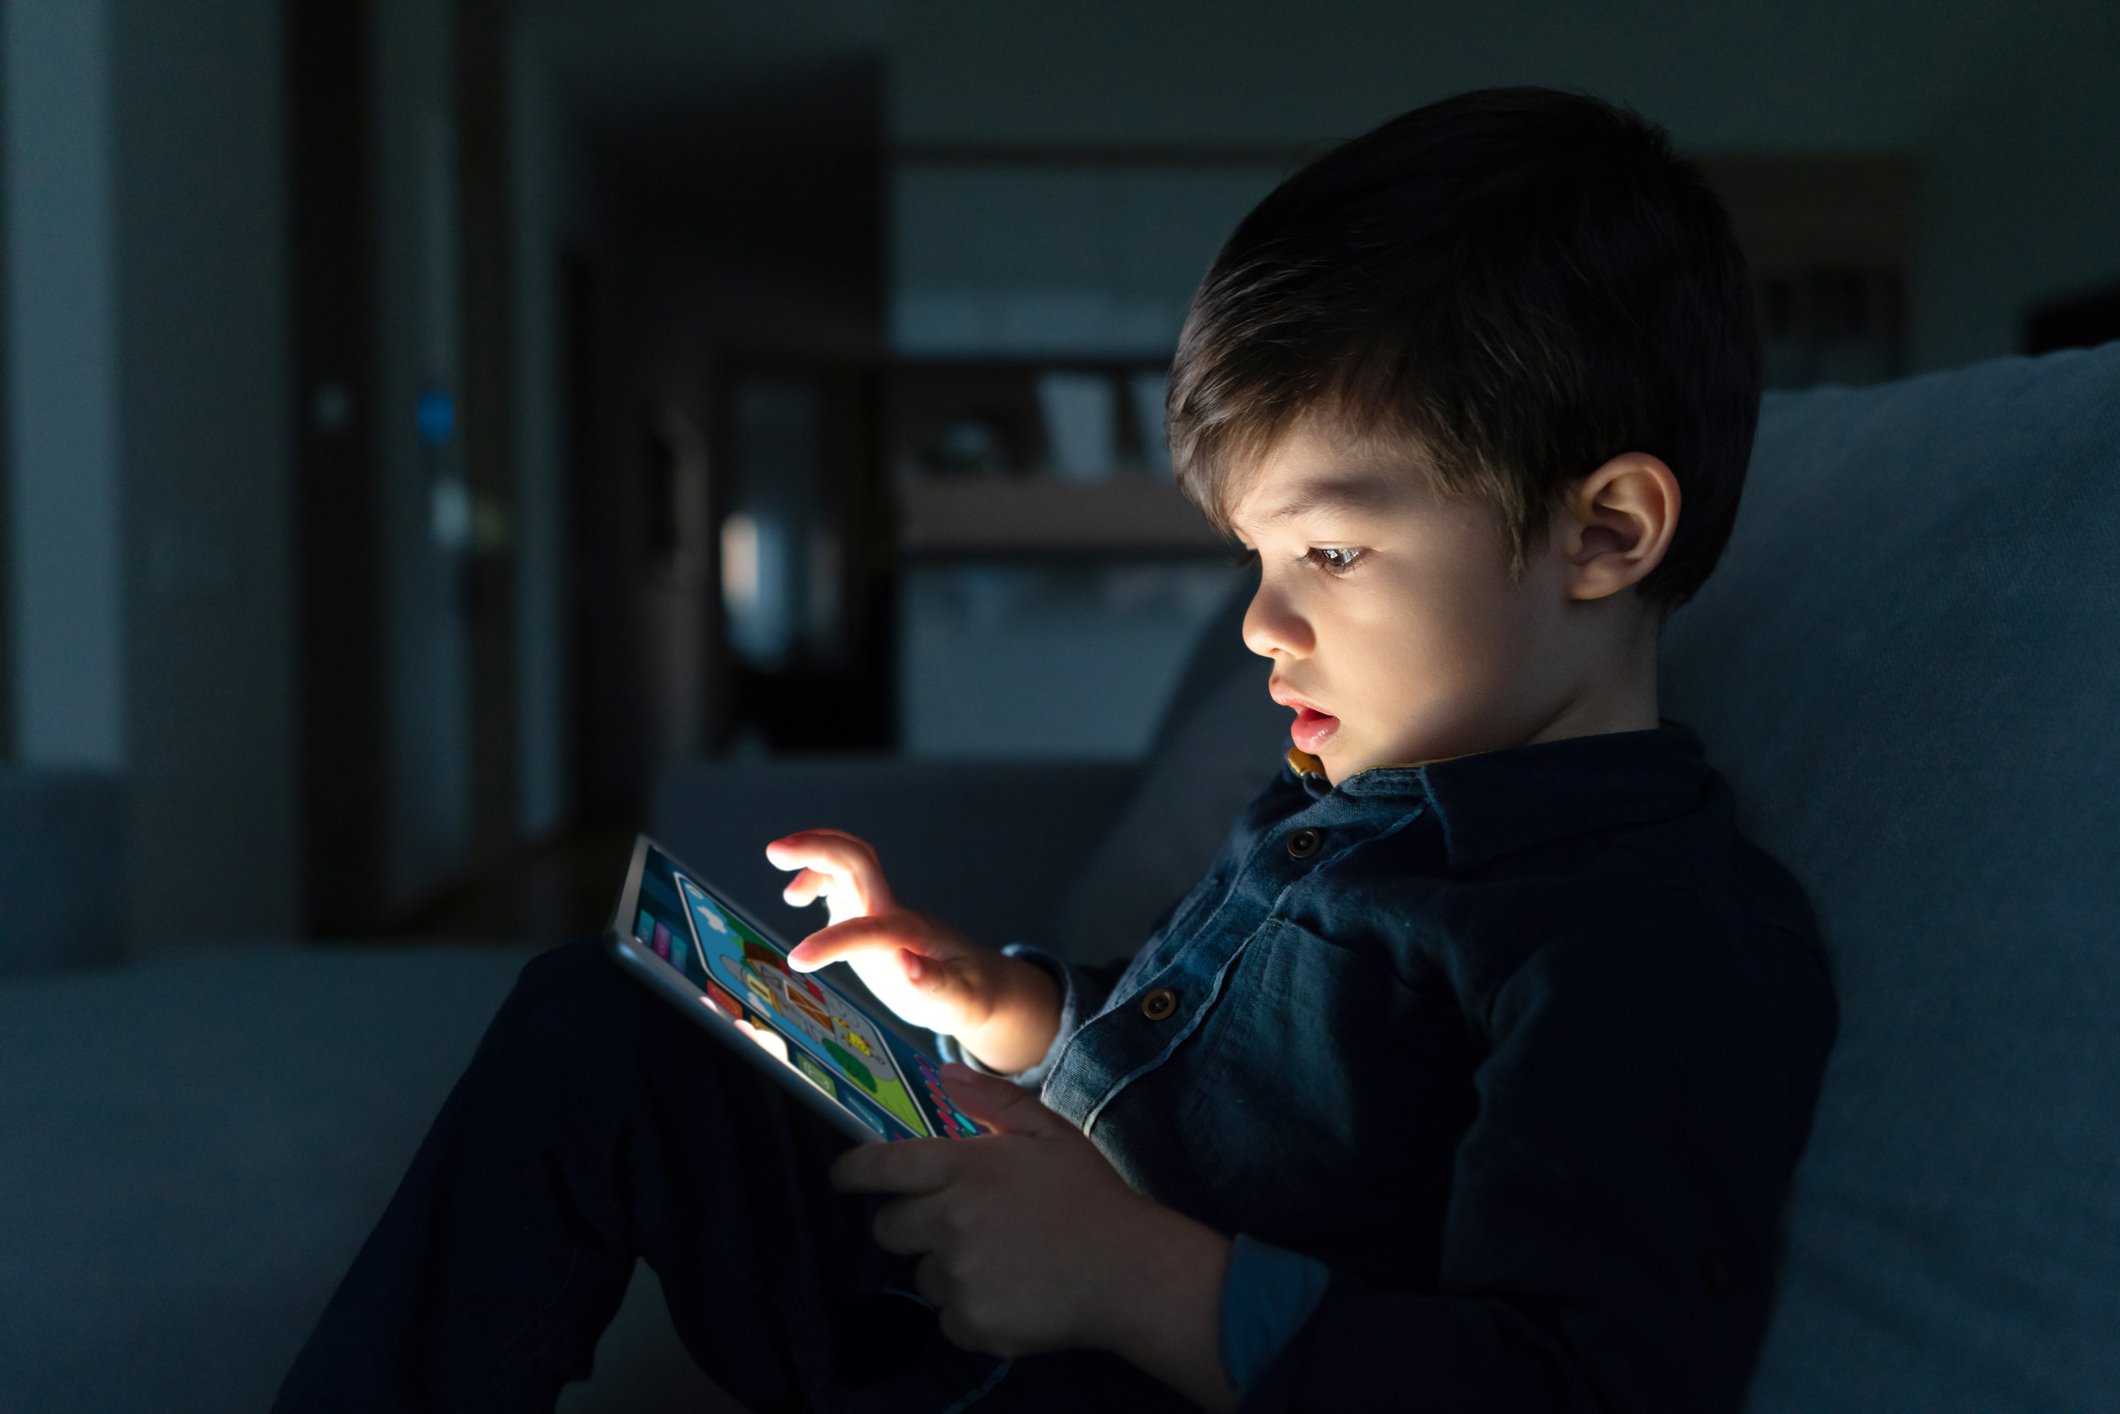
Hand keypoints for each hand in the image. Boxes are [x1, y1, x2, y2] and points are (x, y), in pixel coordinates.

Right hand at [764, 828, 995, 1036]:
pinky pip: (840, 881)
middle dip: (817, 848)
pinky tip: (797, 896)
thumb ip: (935, 983)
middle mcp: (890, 912)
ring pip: (847, 863)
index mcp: (909, 933)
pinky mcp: (868, 916)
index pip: (867, 927)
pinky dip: (814, 876)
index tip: (798, 960)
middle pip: (856, 861)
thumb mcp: (959, 998)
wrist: (974, 985)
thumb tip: (907, 965)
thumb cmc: (966, 992)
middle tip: (775, 851)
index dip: (832, 941)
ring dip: (814, 856)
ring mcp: (878, 910)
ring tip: (789, 891)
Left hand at [830, 1063, 1166, 1359]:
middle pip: (887, 1228)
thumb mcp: (1050, 1132)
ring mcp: (959, 1277)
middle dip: (910, 1223)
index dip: (851, 1171)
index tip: (844, 1176)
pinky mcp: (972, 1324)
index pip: (881, 1168)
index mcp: (965, 1169)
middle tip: (955, 1223)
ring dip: (944, 1268)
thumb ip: (993, 1101)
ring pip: (919, 1275)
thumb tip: (944, 1074)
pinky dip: (968, 1310)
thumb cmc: (1091, 1196)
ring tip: (999, 1260)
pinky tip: (1010, 1293)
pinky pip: (946, 1318)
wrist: (1131, 1272)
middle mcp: (951, 1222)